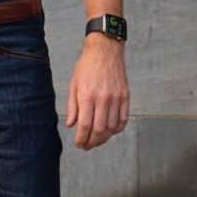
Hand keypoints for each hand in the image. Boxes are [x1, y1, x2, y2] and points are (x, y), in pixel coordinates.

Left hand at [65, 34, 128, 149]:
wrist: (105, 51)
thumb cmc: (86, 67)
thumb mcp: (74, 84)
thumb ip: (72, 106)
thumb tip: (71, 125)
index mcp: (87, 96)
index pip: (85, 126)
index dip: (81, 139)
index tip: (79, 144)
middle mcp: (102, 99)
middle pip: (99, 130)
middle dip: (92, 142)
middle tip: (87, 146)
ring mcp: (116, 98)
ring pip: (112, 127)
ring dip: (104, 138)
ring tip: (97, 139)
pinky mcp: (125, 96)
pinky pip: (123, 119)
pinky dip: (117, 129)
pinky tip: (110, 131)